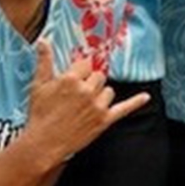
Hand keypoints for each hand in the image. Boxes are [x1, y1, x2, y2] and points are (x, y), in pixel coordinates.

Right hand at [23, 40, 150, 166]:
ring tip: (85, 106)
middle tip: (77, 95)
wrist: (43, 144)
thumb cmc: (40, 115)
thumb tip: (44, 40)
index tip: (75, 78)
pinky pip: (124, 108)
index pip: (86, 64)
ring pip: (108, 90)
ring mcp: (97, 105)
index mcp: (71, 79)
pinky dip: (136, 102)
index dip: (80, 71)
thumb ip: (44, 61)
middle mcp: (87, 90)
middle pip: (99, 76)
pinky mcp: (104, 120)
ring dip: (100, 95)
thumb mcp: (38, 85)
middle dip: (90, 83)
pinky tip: (145, 97)